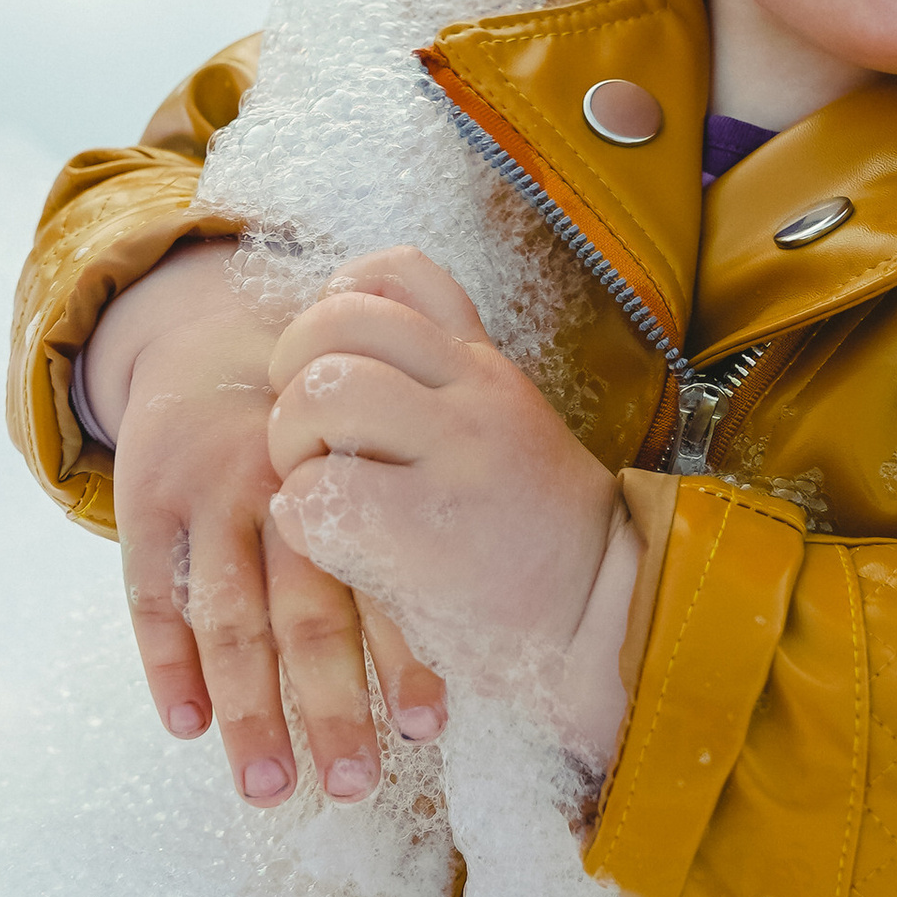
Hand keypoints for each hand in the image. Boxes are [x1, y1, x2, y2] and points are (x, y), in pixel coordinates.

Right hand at [86, 242, 447, 807]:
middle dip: (329, 705)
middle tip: (355, 786)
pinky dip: (167, 663)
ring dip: (250, 711)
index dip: (402, 657)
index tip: (425, 731)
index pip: (381, 578)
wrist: (212, 337)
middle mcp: (283, 482)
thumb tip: (505, 630)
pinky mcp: (145, 501)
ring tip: (272, 790)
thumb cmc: (323, 421)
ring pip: (228, 618)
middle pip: (306, 611)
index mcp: (354, 468)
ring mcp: (209, 492)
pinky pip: (150, 593)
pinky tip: (188, 727)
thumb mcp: (378, 431)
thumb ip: (417, 510)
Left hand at [264, 249, 640, 769]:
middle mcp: (473, 394)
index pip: (396, 274)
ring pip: (322, 391)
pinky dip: (304, 519)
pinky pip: (318, 491)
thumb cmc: (532, 540)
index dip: (337, 305)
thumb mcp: (504, 431)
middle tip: (306, 439)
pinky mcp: (427, 531)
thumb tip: (335, 361)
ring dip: (292, 443)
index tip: (333, 362)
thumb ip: (441, 387)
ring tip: (320, 490)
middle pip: (339, 322)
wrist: (605, 622)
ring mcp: (456, 456)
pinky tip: (336, 548)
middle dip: (293, 376)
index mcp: (483, 367)